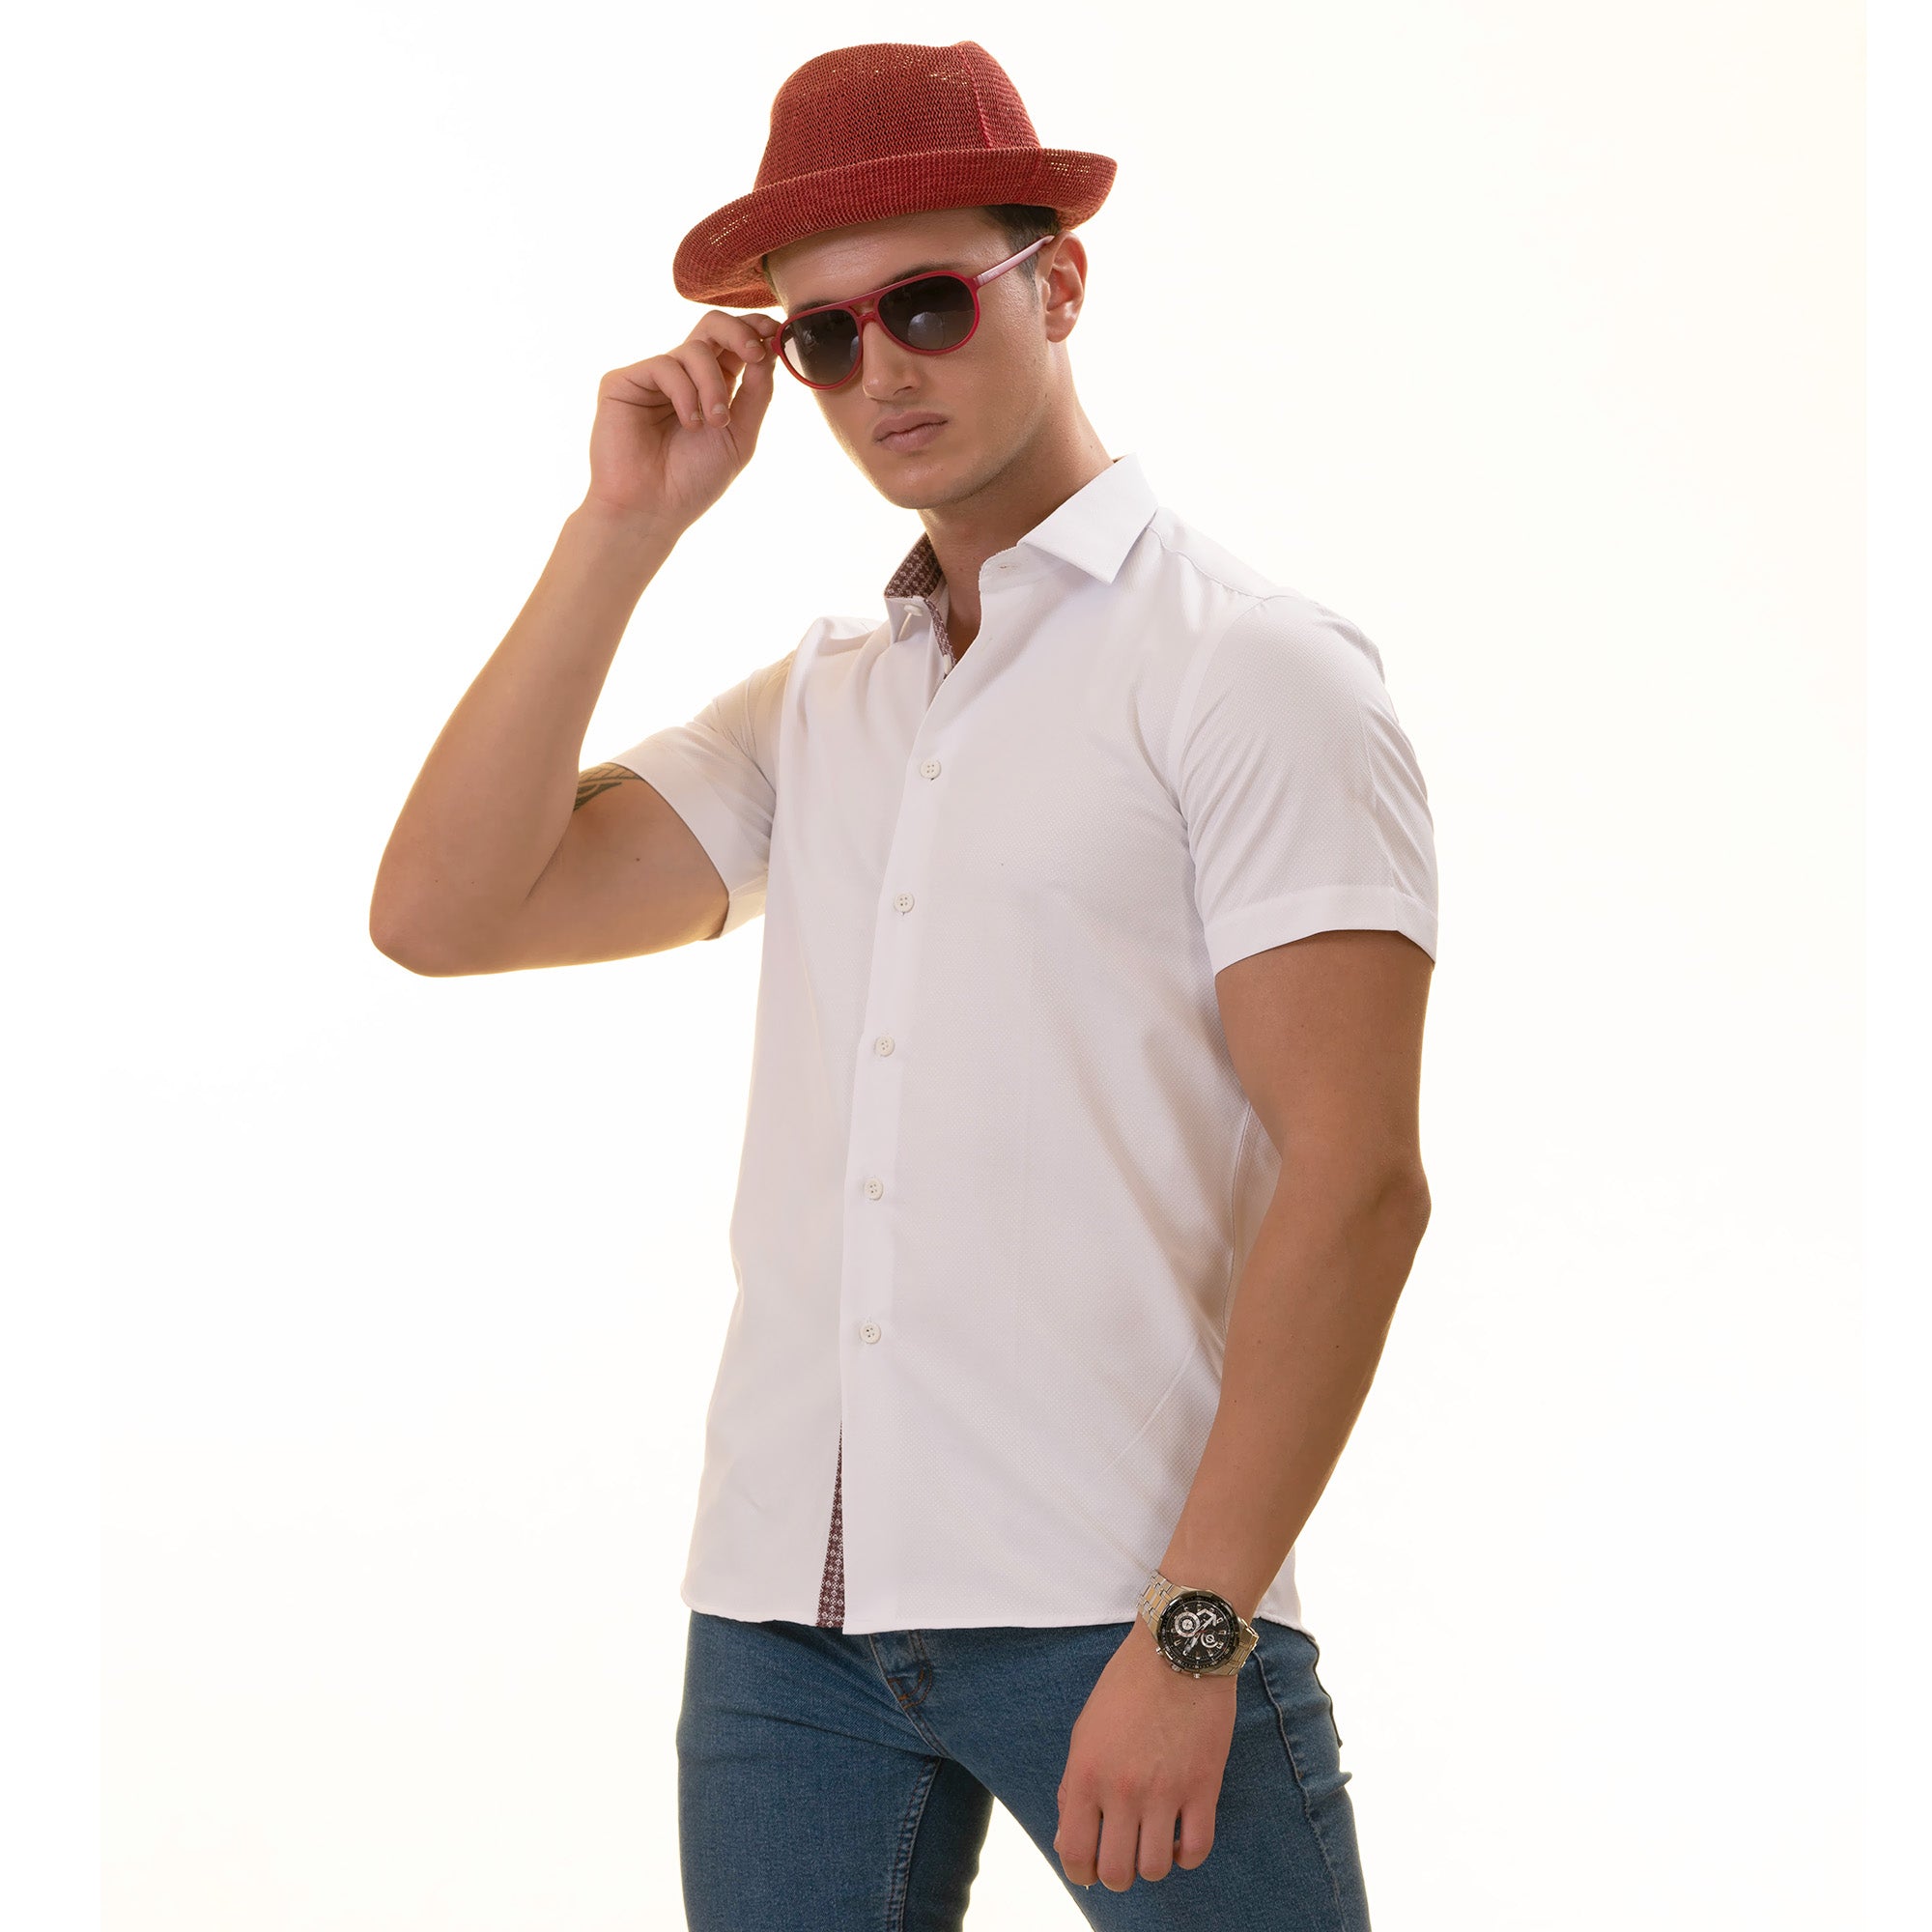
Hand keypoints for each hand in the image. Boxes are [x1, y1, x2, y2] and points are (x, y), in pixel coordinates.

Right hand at [579, 309, 782, 538]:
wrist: (652, 511)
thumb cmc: (694, 481)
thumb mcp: (740, 437)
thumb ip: (756, 394)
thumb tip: (770, 350)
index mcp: (712, 387)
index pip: (733, 343)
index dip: (754, 330)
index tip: (775, 333)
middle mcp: (683, 376)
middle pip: (712, 326)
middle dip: (739, 333)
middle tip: (756, 355)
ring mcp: (653, 377)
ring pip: (695, 349)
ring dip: (714, 385)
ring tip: (714, 423)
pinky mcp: (623, 382)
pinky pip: (665, 365)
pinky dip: (686, 393)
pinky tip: (688, 423)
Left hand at [1053, 1619, 1235, 1891]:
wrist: (1177, 1649)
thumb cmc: (1126, 1687)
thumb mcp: (1085, 1731)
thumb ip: (1074, 1787)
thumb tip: (1069, 1840)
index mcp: (1086, 1773)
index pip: (1075, 1854)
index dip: (1080, 1872)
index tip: (1089, 1868)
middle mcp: (1122, 1789)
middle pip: (1116, 1872)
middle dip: (1116, 1874)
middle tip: (1123, 1855)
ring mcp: (1165, 1790)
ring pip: (1155, 1868)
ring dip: (1152, 1864)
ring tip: (1152, 1841)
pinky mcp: (1204, 1786)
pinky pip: (1196, 1850)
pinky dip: (1186, 1855)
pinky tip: (1179, 1835)